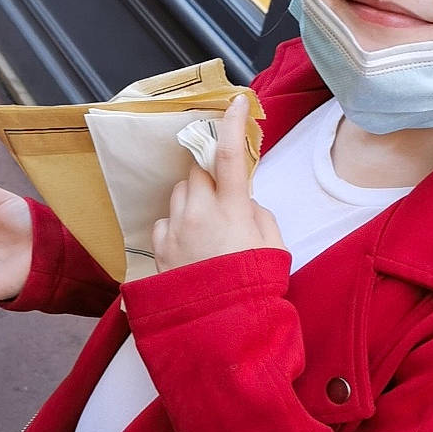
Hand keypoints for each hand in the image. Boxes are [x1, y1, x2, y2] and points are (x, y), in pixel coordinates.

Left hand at [152, 95, 282, 271]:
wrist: (223, 328)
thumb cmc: (254, 288)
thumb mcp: (273, 248)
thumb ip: (259, 216)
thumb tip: (245, 203)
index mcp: (231, 210)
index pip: (229, 154)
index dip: (232, 124)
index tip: (234, 103)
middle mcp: (198, 214)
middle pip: (196, 170)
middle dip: (208, 173)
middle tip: (222, 192)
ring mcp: (175, 230)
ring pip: (178, 194)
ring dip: (192, 198)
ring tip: (208, 226)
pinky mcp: (159, 249)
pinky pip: (165, 221)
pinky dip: (177, 224)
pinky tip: (191, 245)